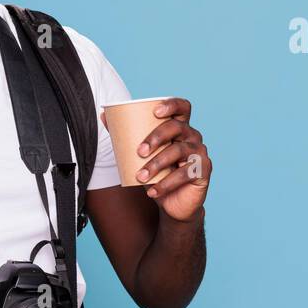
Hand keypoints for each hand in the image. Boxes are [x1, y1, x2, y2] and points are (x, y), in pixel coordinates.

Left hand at [134, 97, 211, 223]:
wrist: (172, 202)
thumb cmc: (157, 174)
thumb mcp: (140, 155)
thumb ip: (124, 135)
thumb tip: (103, 115)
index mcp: (179, 127)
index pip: (182, 107)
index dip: (171, 105)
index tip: (155, 111)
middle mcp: (192, 136)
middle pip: (177, 127)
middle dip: (156, 137)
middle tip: (139, 151)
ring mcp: (199, 153)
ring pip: (179, 151)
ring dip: (157, 164)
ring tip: (141, 177)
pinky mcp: (203, 171)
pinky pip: (185, 174)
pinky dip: (166, 184)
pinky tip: (153, 191)